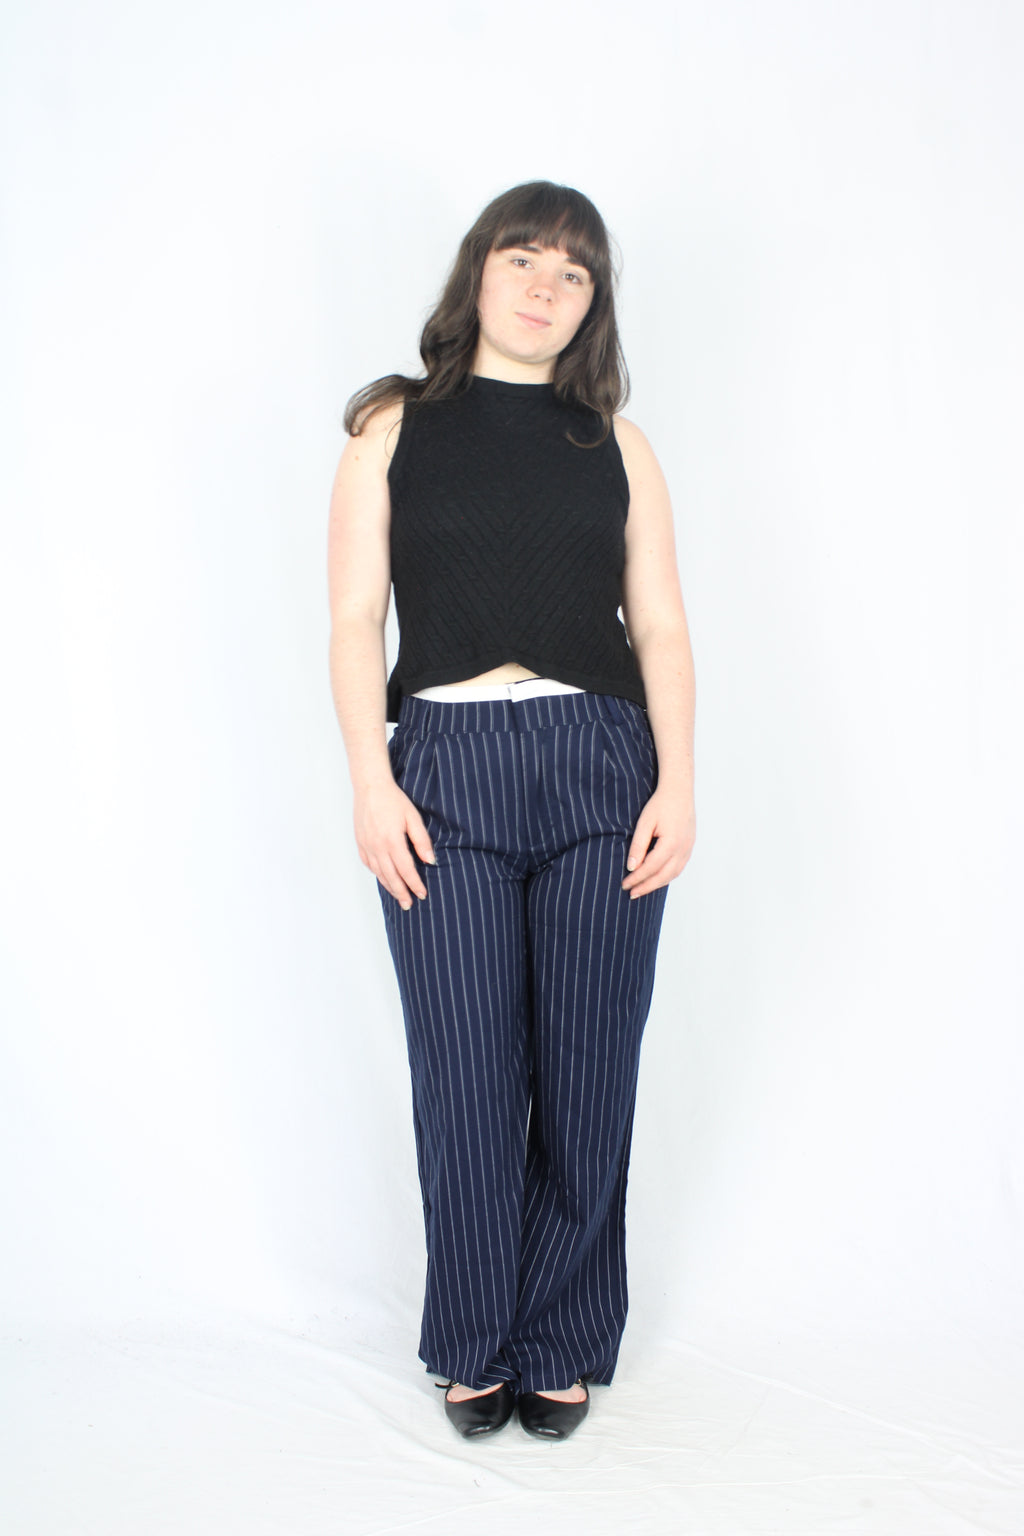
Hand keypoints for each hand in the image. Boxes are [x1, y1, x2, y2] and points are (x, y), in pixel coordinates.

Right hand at [354, 779, 434, 909]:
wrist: (370, 787)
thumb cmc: (393, 800)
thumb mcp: (412, 817)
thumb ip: (421, 840)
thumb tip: (430, 860)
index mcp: (392, 841)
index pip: (406, 870)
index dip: (415, 884)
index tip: (422, 894)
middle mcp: (377, 847)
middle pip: (391, 877)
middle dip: (401, 892)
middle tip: (409, 904)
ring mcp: (367, 846)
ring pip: (379, 873)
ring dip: (389, 887)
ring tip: (398, 897)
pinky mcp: (360, 843)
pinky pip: (369, 864)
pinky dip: (378, 875)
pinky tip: (384, 879)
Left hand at [620, 785, 694, 898]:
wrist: (679, 791)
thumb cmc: (661, 804)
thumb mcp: (645, 823)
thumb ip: (638, 846)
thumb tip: (631, 867)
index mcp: (671, 843)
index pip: (651, 868)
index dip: (637, 878)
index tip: (625, 884)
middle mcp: (683, 849)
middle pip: (663, 876)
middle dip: (646, 886)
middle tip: (631, 893)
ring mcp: (688, 849)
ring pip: (673, 874)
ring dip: (657, 884)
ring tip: (642, 889)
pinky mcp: (689, 847)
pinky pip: (679, 868)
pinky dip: (666, 876)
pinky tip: (656, 878)